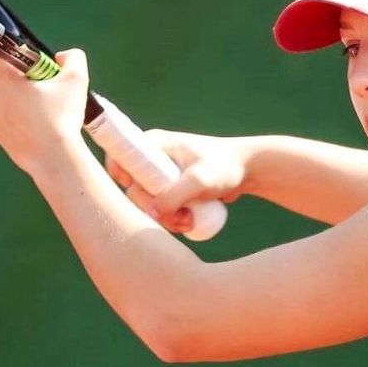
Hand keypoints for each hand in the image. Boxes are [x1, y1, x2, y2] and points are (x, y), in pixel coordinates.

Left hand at [0, 34, 88, 176]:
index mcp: (3, 74)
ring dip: (6, 88)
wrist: (53, 159)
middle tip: (12, 63)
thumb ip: (72, 58)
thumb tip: (65, 56)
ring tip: (35, 99)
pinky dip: (11, 111)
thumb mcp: (75, 81)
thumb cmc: (62, 117)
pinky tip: (32, 119)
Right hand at [106, 130, 248, 233]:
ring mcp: (160, 176)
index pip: (120, 156)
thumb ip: (174, 196)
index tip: (140, 195)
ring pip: (147, 204)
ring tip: (187, 222)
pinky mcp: (169, 191)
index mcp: (153, 143)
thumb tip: (150, 213)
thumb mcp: (199, 180)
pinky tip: (187, 223)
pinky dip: (171, 219)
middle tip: (177, 218)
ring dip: (164, 218)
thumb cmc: (224, 166)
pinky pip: (160, 209)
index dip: (120, 176)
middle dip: (152, 208)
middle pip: (133, 189)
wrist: (248, 171)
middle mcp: (152, 158)